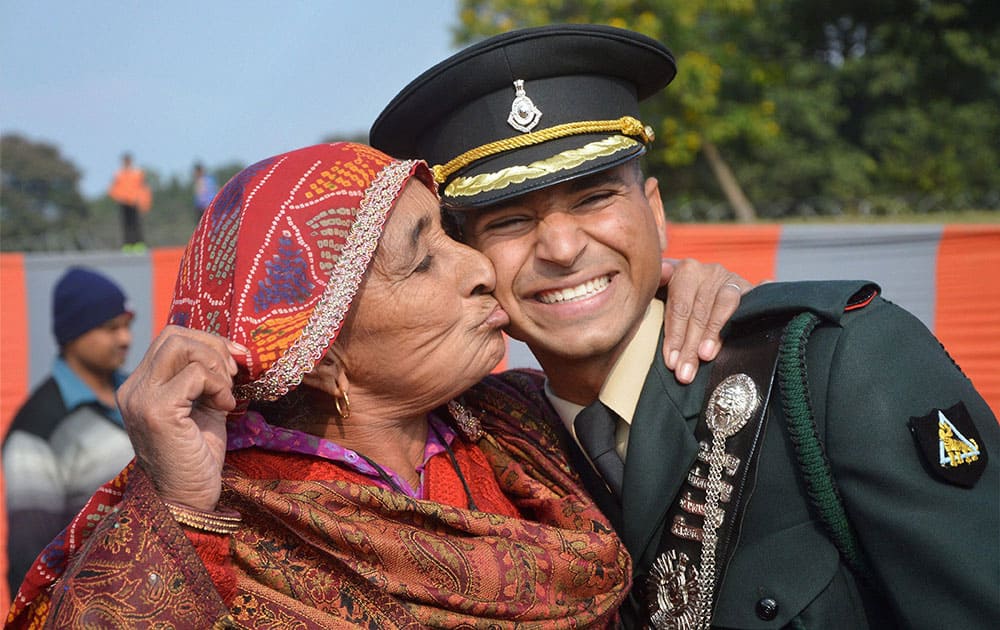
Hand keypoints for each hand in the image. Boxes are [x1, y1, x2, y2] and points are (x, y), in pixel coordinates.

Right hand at [116, 325, 244, 510]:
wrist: (186, 500)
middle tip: (233, 375)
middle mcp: (133, 388)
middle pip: (174, 334)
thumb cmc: (197, 457)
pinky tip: (225, 408)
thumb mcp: (204, 407)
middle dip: (213, 346)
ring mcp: (141, 398)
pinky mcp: (157, 411)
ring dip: (215, 365)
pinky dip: (219, 385)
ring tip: (226, 393)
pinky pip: (195, 374)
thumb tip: (233, 350)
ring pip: (180, 346)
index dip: (209, 341)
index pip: (171, 337)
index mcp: (142, 385)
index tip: (236, 360)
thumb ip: (208, 378)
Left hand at [660, 258, 753, 383]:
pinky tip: (746, 331)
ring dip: (714, 333)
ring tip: (705, 356)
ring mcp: (729, 279)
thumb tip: (664, 280)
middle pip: (699, 311)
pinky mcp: (748, 287)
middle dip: (690, 345)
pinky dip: (745, 315)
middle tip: (685, 372)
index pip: (679, 307)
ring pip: (723, 305)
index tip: (671, 361)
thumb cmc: (681, 302)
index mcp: (683, 272)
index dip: (674, 336)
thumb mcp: (665, 299)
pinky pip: (749, 301)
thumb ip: (659, 295)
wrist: (708, 288)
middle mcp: (707, 271)